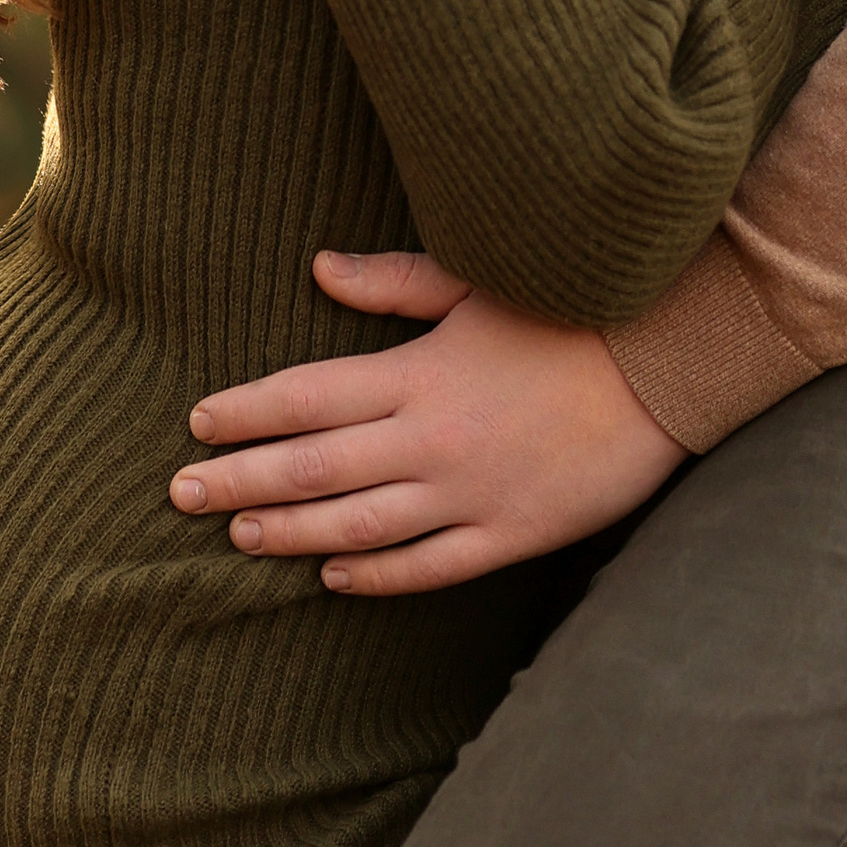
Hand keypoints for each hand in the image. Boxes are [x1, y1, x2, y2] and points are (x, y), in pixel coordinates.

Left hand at [167, 249, 686, 595]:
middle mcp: (432, 439)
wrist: (666, 365)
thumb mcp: (477, 283)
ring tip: (239, 535)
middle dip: (241, 481)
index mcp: (420, 371)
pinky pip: (428, 568)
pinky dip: (375, 579)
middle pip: (314, 468)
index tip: (196, 424)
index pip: (307, 396)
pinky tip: (332, 579)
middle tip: (180, 494)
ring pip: (358, 528)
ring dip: (291, 533)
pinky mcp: (509, 535)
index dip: (246, 413)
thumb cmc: (569, 313)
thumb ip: (394, 283)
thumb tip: (319, 267)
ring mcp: (470, 495)